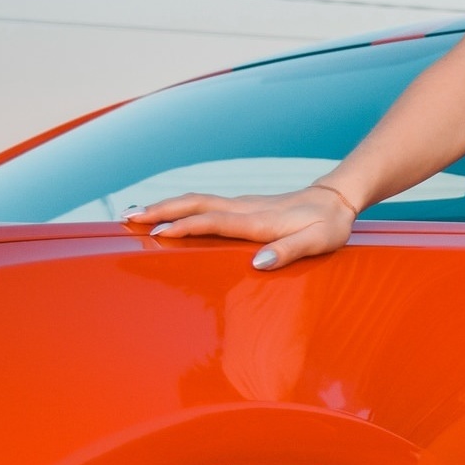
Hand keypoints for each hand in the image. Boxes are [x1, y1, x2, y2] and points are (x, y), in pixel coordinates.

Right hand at [123, 183, 357, 270]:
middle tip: (128, 217)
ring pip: (197, 201)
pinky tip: (168, 215)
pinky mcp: (242, 206)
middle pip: (196, 204)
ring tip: (135, 214)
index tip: (159, 233)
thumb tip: (258, 264)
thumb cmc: (329, 225)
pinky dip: (181, 207)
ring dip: (165, 206)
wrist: (336, 200)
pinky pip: (205, 205)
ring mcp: (242, 205)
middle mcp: (245, 208)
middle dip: (161, 210)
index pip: (215, 222)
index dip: (187, 226)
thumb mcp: (319, 242)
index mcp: (259, 220)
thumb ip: (289, 252)